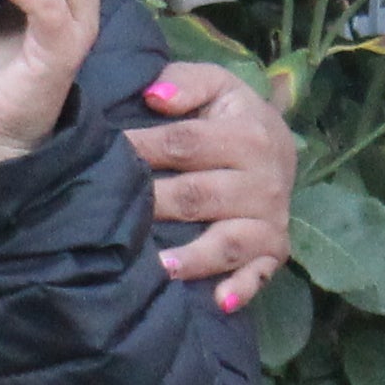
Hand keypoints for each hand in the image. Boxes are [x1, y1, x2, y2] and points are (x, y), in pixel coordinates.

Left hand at [129, 59, 291, 312]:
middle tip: (114, 216)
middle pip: (198, 196)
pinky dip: (241, 289)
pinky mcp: (272, 251)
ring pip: (226, 241)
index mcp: (245, 135)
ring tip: (159, 268)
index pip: (184, 145)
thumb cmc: (232, 117)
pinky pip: (258, 274)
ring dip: (194, 257)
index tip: (103, 154)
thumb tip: (152, 96)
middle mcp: (261, 181)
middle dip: (156, 205)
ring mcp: (267, 220)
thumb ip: (185, 83)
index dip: (141, 148)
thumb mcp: (217, 86)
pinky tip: (219, 302)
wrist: (281, 147)